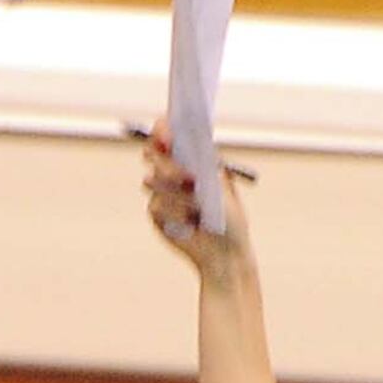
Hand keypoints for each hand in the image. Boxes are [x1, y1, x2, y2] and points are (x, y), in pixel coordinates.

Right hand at [140, 123, 247, 279]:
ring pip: (152, 179)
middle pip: (152, 153)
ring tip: (196, 203)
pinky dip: (174, 212)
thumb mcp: (222, 183)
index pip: (166, 134)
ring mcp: (162, 193)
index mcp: (190, 157)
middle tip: (185, 176)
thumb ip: (203, 162)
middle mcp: (172, 171)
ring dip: (174, 190)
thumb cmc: (229, 216)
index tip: (168, 134)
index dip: (162, 130)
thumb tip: (187, 142)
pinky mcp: (157, 215)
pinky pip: (155, 205)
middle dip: (166, 162)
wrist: (225, 252)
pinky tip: (190, 222)